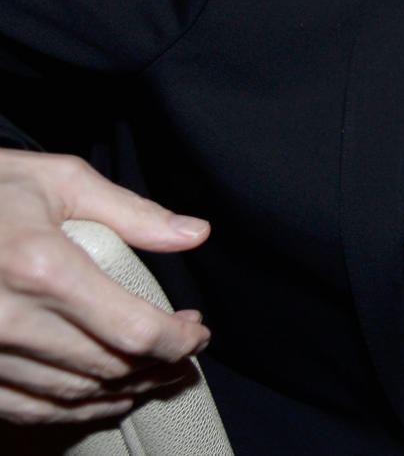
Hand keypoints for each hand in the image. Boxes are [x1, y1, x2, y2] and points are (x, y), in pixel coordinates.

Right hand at [0, 150, 210, 424]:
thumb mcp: (58, 180)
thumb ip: (132, 212)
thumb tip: (193, 234)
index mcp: (43, 268)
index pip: (133, 328)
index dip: (178, 340)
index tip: (198, 333)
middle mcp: (11, 319)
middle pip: (109, 366)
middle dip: (160, 365)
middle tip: (187, 354)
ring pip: (71, 393)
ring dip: (123, 390)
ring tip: (156, 375)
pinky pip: (26, 407)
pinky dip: (71, 409)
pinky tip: (102, 398)